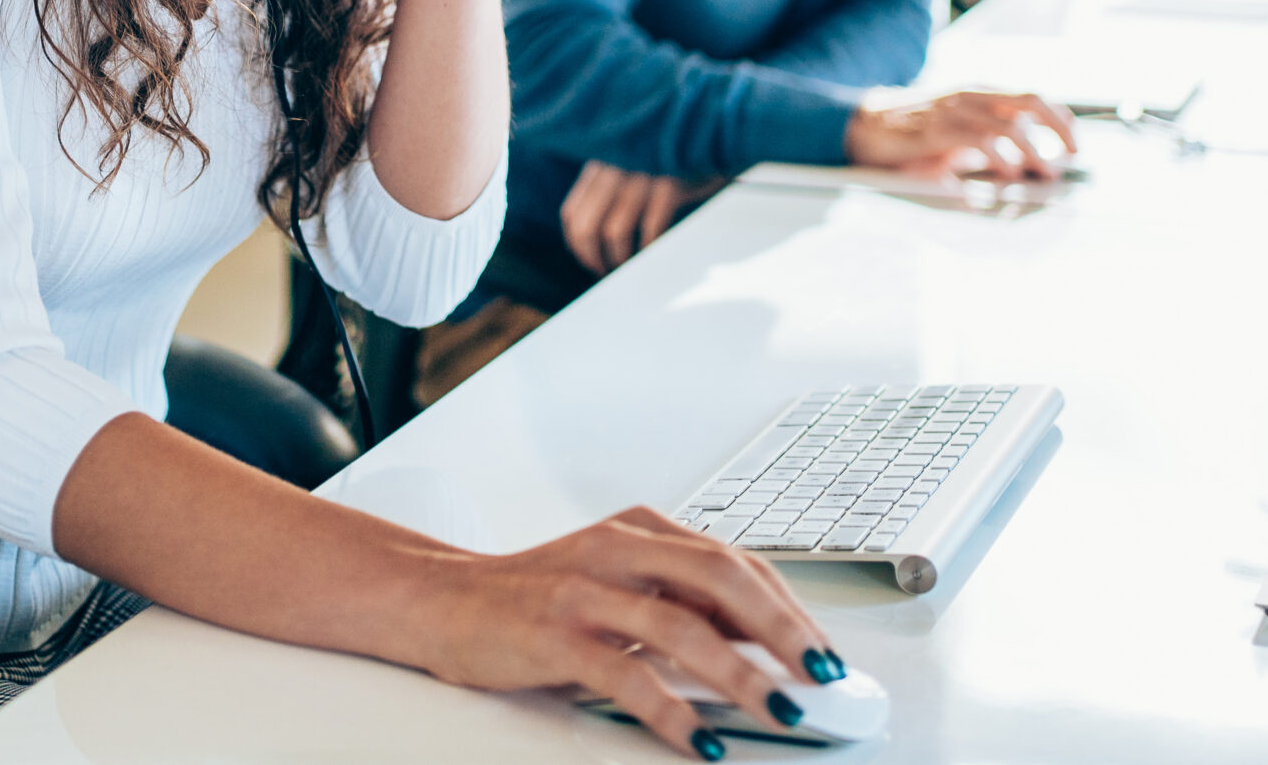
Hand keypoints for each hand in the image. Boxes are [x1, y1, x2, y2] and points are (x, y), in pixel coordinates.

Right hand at [407, 506, 840, 758]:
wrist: (441, 599)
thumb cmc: (535, 595)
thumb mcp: (615, 579)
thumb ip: (677, 598)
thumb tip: (761, 640)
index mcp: (640, 529)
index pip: (734, 561)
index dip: (789, 607)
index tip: (825, 651)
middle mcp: (617, 549)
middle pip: (721, 580)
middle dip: (783, 632)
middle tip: (823, 677)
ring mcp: (585, 589)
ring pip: (682, 627)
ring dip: (742, 676)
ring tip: (780, 712)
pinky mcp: (554, 635)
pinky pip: (626, 674)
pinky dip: (672, 710)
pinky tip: (700, 739)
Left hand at [559, 161, 729, 275]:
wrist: (706, 130)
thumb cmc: (666, 154)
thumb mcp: (628, 159)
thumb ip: (607, 184)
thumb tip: (594, 232)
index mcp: (600, 164)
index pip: (571, 213)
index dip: (575, 243)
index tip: (588, 257)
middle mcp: (614, 170)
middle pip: (586, 227)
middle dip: (592, 257)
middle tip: (604, 270)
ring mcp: (641, 177)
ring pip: (614, 232)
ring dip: (619, 258)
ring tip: (626, 266)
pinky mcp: (669, 185)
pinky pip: (650, 227)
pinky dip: (648, 246)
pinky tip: (651, 251)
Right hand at [845, 89, 1077, 180]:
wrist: (865, 127)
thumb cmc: (914, 134)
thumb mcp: (958, 135)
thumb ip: (988, 144)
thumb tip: (1025, 166)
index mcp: (980, 92)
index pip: (1032, 97)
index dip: (1060, 119)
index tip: (1074, 145)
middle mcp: (972, 94)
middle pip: (1031, 100)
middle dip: (1059, 128)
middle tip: (1072, 156)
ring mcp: (955, 109)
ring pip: (1011, 124)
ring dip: (1035, 151)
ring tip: (1045, 174)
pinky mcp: (938, 129)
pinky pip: (980, 140)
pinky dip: (1001, 159)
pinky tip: (1008, 175)